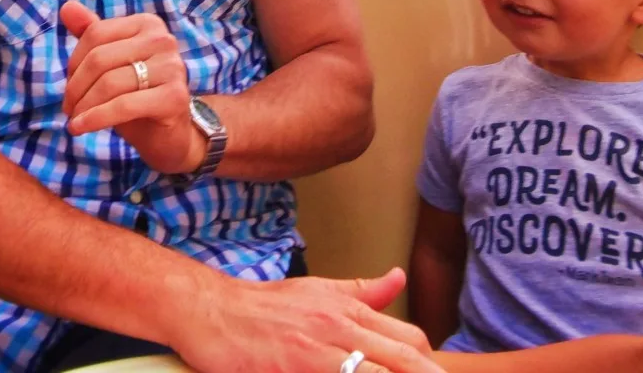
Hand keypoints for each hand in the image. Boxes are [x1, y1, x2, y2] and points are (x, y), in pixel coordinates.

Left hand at [61, 1, 204, 174]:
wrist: (169, 134)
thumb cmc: (137, 95)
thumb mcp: (112, 64)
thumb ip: (91, 34)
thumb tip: (66, 7)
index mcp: (147, 24)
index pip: (95, 33)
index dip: (74, 62)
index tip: (69, 86)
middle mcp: (163, 40)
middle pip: (100, 58)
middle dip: (76, 87)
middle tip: (68, 108)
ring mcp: (172, 67)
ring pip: (109, 83)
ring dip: (83, 106)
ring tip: (74, 120)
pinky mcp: (174, 97)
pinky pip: (123, 106)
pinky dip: (95, 118)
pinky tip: (80, 127)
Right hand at [172, 268, 440, 372]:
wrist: (214, 313)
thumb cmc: (264, 307)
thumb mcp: (318, 291)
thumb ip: (361, 292)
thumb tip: (398, 278)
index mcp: (349, 310)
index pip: (409, 339)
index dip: (428, 365)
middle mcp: (340, 330)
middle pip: (404, 360)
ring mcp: (317, 355)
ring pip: (375, 372)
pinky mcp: (293, 371)